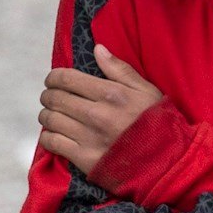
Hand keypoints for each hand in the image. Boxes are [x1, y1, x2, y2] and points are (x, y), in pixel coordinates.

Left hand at [39, 45, 163, 177]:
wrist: (166, 163)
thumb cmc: (157, 123)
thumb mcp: (146, 91)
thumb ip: (120, 69)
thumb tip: (97, 49)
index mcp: (110, 94)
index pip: (66, 78)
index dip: (54, 77)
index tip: (53, 80)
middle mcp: (96, 114)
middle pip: (55, 98)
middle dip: (48, 94)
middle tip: (50, 96)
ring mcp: (88, 138)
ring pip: (50, 120)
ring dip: (47, 114)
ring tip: (52, 114)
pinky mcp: (84, 159)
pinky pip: (52, 143)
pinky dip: (48, 137)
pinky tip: (54, 134)